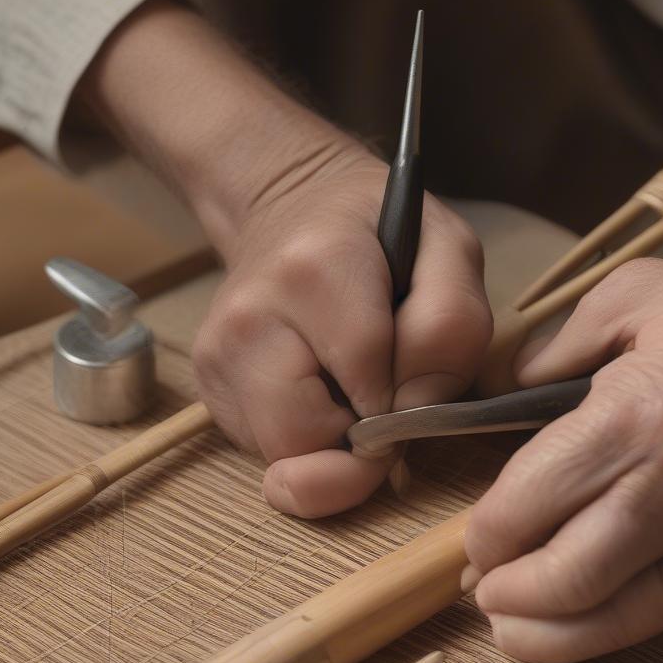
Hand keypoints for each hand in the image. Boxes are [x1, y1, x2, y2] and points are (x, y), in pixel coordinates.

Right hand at [79, 0, 489, 516]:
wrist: (288, 201)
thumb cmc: (386, 228)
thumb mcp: (451, 252)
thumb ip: (453, 332)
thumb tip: (410, 424)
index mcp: (319, 272)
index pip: (373, 389)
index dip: (409, 411)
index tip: (418, 399)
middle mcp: (255, 315)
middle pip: (319, 442)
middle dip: (368, 442)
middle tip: (386, 401)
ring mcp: (221, 354)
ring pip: (286, 461)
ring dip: (335, 450)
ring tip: (352, 392)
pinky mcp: (209, 384)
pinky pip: (265, 455)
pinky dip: (303, 447)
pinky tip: (319, 395)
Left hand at [464, 183, 662, 662]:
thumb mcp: (634, 293)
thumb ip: (556, 348)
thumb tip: (505, 392)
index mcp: (633, 415)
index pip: (530, 500)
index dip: (485, 533)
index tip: (471, 536)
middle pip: (565, 573)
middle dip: (505, 591)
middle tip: (480, 586)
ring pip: (614, 613)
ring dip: (546, 633)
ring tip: (508, 629)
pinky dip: (607, 634)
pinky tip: (571, 630)